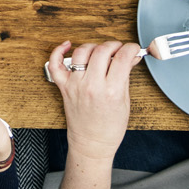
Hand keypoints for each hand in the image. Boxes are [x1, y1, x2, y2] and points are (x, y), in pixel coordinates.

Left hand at [46, 40, 138, 163]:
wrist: (92, 143)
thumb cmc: (109, 128)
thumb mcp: (125, 101)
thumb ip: (126, 75)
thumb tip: (131, 57)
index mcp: (112, 91)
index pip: (122, 57)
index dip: (130, 48)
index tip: (132, 48)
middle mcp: (92, 86)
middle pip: (102, 51)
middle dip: (114, 45)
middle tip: (118, 50)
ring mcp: (76, 85)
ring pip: (82, 52)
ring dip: (93, 47)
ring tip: (100, 52)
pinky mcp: (64, 87)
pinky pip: (55, 64)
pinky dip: (59, 51)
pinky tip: (67, 45)